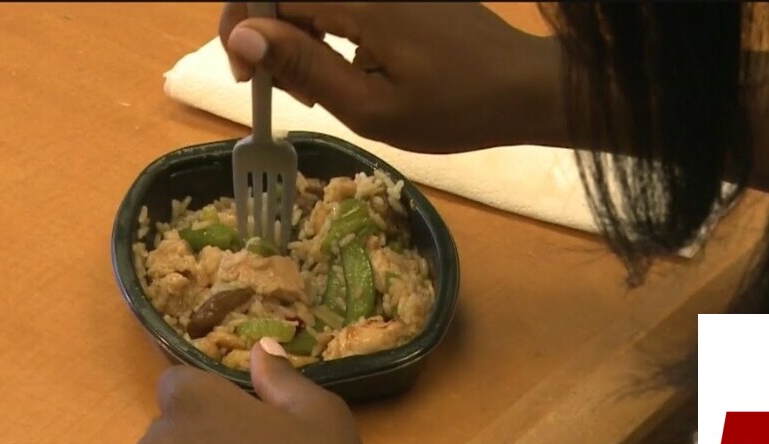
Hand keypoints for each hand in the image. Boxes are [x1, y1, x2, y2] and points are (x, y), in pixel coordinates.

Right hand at [218, 2, 566, 152]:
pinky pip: (344, 0)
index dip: (244, 31)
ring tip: (319, 89)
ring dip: (299, 34)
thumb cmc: (453, 108)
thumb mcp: (371, 107)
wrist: (524, 88)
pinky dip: (329, 27)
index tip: (247, 79)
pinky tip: (348, 69)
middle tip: (287, 90)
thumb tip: (244, 37)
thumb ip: (304, 68)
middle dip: (270, 34)